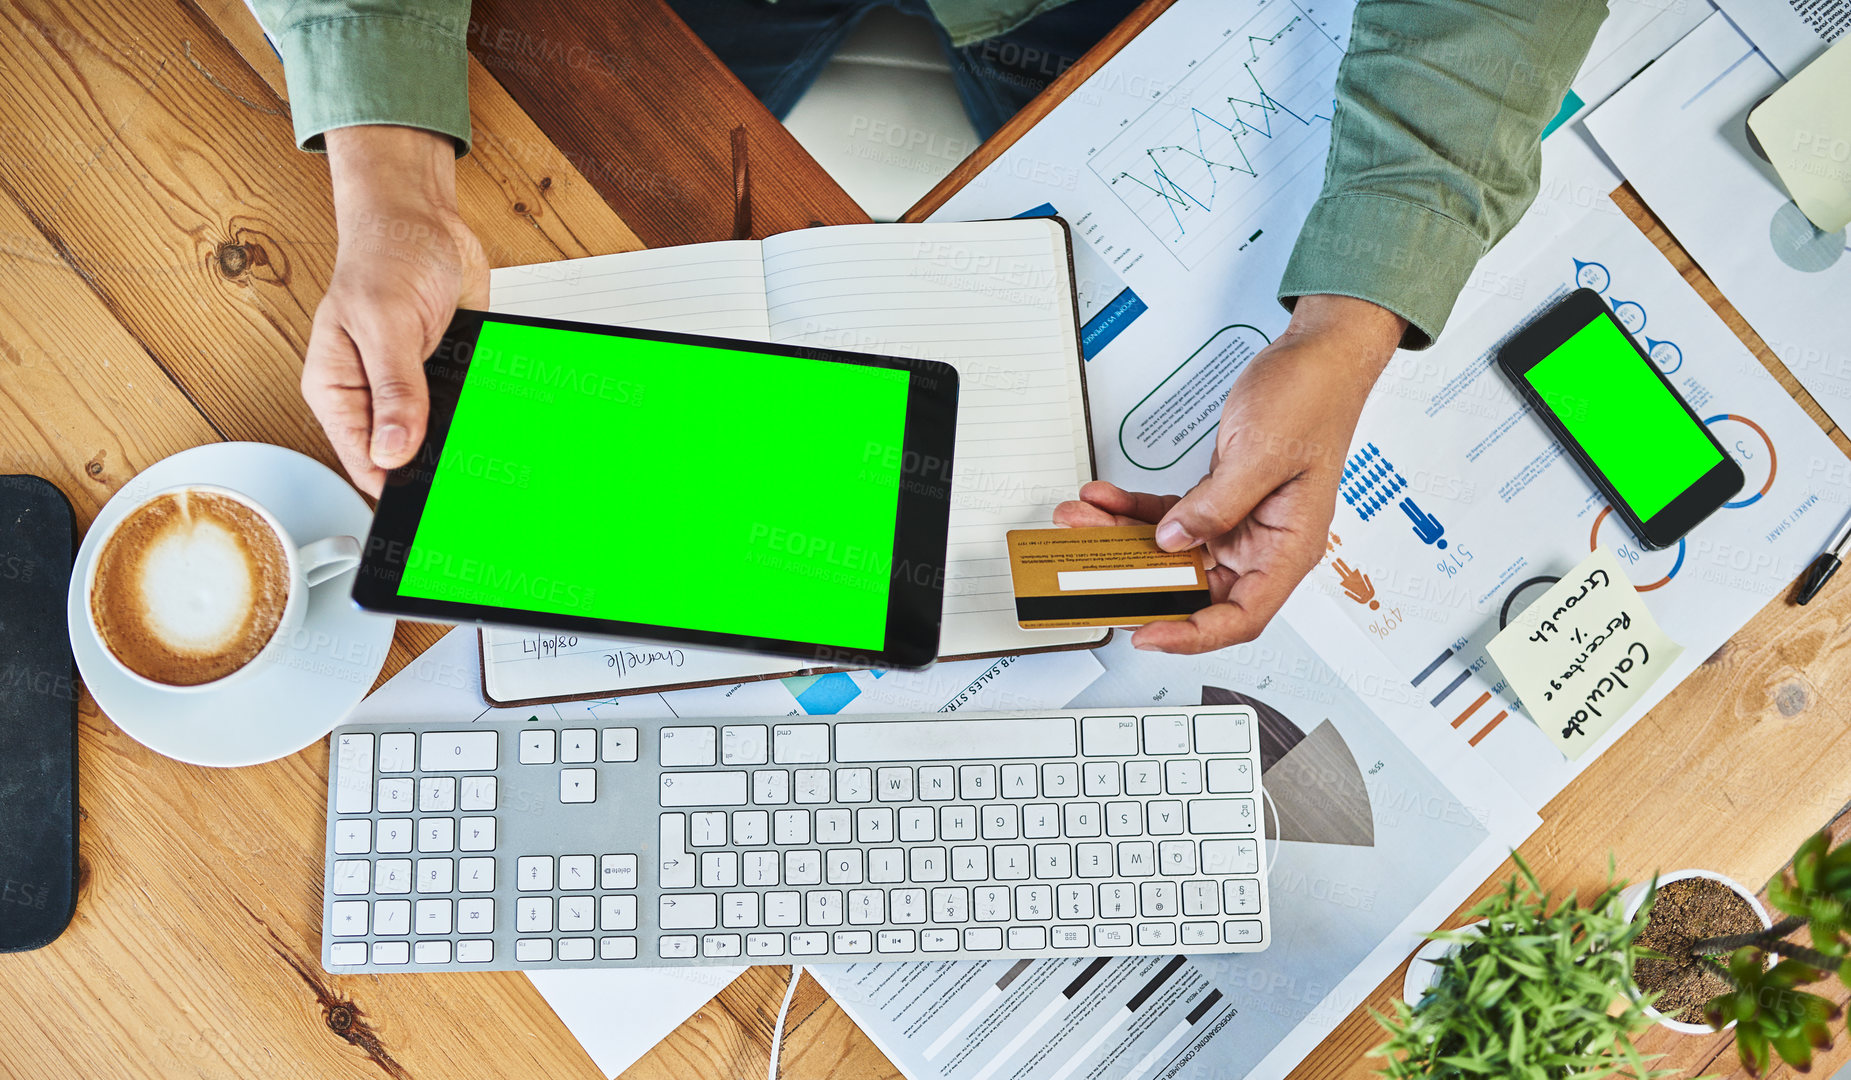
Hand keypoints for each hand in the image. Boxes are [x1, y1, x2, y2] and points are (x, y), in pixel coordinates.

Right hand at [301, 125, 488, 495]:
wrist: (423, 219)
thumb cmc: (384, 256)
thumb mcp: (386, 322)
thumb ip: (394, 388)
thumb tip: (393, 451)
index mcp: (338, 389)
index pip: (362, 459)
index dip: (394, 482)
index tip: (429, 495)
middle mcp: (372, 394)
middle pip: (401, 453)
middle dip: (433, 461)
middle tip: (470, 473)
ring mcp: (410, 387)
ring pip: (437, 435)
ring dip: (461, 437)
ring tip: (488, 444)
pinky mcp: (444, 374)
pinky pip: (464, 408)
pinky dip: (480, 410)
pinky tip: (500, 415)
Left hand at [1054, 295, 1405, 652]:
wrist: (1317, 355)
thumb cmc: (1313, 399)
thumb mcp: (1261, 455)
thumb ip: (1216, 506)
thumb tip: (1174, 542)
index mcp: (1289, 547)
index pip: (1241, 616)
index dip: (1192, 633)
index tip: (1146, 632)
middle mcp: (1264, 544)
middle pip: (1196, 588)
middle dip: (1137, 579)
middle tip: (1089, 569)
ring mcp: (1239, 523)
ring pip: (1172, 552)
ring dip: (1123, 539)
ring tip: (1082, 520)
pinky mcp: (1220, 499)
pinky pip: (1170, 516)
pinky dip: (1134, 510)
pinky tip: (1104, 499)